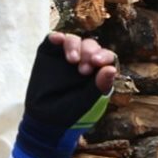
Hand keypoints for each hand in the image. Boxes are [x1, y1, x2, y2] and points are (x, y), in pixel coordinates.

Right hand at [16, 33, 116, 157]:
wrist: (46, 120)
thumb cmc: (72, 113)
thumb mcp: (88, 102)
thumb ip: (99, 86)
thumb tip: (111, 68)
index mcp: (98, 72)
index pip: (106, 57)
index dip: (104, 56)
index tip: (97, 63)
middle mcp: (84, 60)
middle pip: (91, 46)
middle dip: (89, 52)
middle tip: (82, 69)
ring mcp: (66, 55)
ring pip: (74, 40)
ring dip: (74, 45)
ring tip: (72, 60)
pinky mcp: (50, 53)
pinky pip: (54, 40)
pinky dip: (57, 37)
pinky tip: (57, 39)